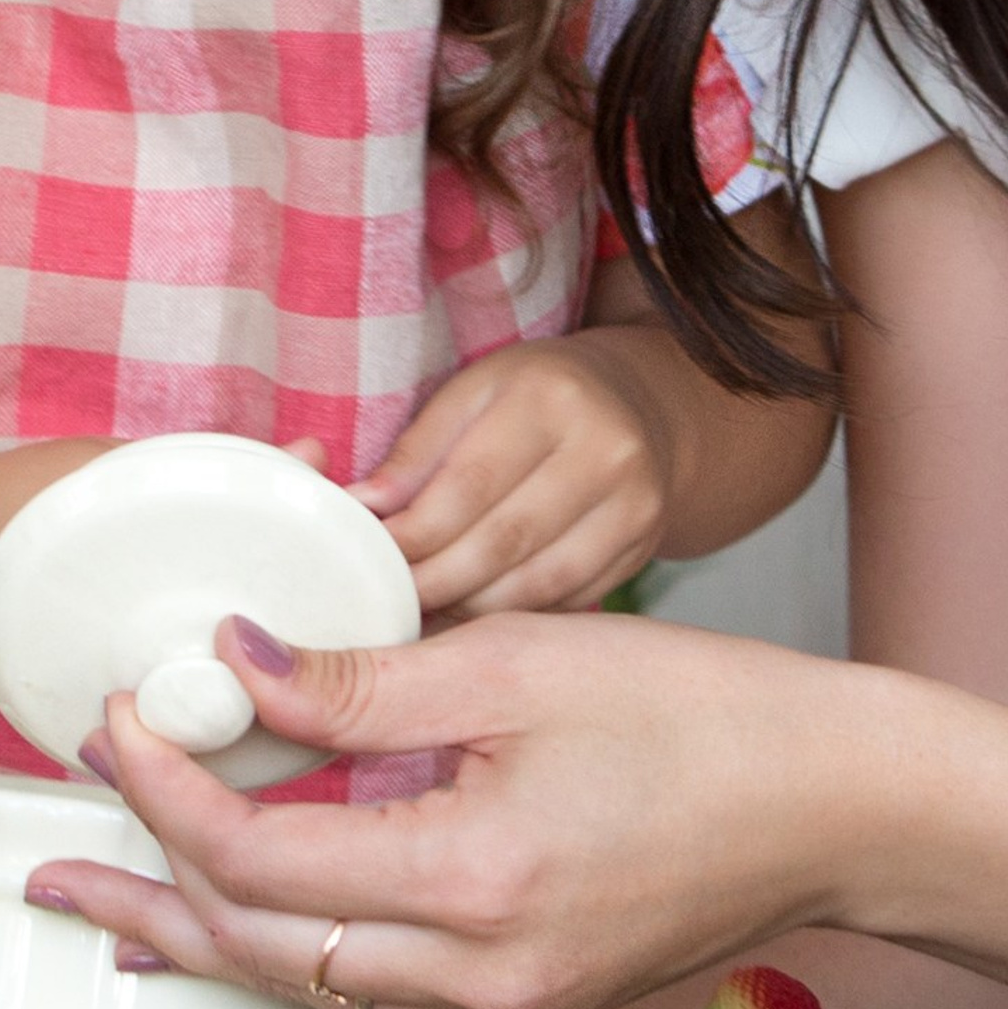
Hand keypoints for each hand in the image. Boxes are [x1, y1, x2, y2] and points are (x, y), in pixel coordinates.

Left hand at [21, 607, 898, 1008]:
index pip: (257, 860)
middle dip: (142, 896)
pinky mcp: (524, 1007)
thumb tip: (229, 663)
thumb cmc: (708, 716)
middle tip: (47, 855)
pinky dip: (290, 951)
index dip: (166, 789)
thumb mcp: (522, 664)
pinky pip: (369, 993)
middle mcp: (479, 977)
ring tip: (105, 897)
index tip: (122, 718)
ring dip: (201, 935)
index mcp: (476, 882)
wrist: (838, 808)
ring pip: (305, 988)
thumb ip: (360, 680)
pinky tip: (238, 923)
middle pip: (256, 954)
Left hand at [347, 342, 673, 616]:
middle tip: (390, 602)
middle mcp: (605, 448)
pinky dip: (518, 615)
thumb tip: (363, 508)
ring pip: (539, 582)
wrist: (640, 403)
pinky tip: (480, 615)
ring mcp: (636, 501)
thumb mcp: (474, 393)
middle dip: (436, 581)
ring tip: (428, 612)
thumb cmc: (537, 394)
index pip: (468, 484)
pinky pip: (570, 597)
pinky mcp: (645, 543)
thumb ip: (417, 451)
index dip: (413, 534)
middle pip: (503, 541)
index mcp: (549, 397)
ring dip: (473, 608)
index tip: (370, 562)